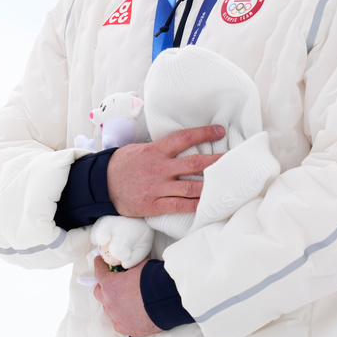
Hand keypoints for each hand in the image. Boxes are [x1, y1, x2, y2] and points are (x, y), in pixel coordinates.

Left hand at [93, 256, 160, 336]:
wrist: (166, 301)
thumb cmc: (153, 282)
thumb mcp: (140, 265)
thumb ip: (131, 264)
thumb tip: (131, 262)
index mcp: (110, 285)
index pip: (99, 272)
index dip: (99, 265)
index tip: (98, 261)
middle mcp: (110, 302)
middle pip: (98, 292)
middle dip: (102, 285)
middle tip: (110, 281)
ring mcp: (116, 317)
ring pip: (107, 308)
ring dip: (112, 302)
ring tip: (121, 298)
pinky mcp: (126, 328)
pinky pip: (118, 322)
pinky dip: (120, 316)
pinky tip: (127, 312)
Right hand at [107, 125, 224, 217]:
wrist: (102, 184)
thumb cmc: (123, 164)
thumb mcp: (141, 148)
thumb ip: (162, 148)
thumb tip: (183, 143)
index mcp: (156, 150)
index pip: (184, 137)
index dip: (204, 133)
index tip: (220, 131)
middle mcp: (160, 167)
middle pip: (194, 163)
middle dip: (217, 161)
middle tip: (234, 160)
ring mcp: (157, 187)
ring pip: (190, 186)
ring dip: (211, 185)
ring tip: (228, 183)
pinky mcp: (153, 205)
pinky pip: (179, 205)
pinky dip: (195, 205)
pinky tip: (208, 204)